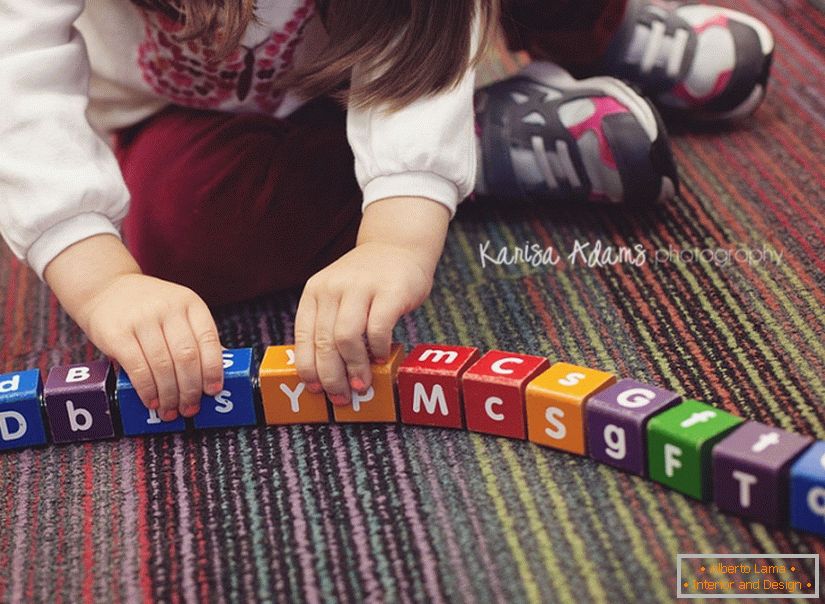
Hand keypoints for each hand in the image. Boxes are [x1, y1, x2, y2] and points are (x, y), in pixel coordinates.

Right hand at [44, 234, 223, 419]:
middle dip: (190, 389)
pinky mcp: (118, 333)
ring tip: (170, 411)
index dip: (213, 369)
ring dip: (169, 395)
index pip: (209, 340)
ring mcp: (142, 319)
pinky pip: (138, 368)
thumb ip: (193, 337)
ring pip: (163, 366)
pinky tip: (152, 401)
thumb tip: (213, 376)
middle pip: (187, 356)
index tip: (213, 391)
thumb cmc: (148, 308)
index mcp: (190, 303)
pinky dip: (148, 390)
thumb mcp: (177, 311)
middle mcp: (168, 308)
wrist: (105, 288)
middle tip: (190, 408)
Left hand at [294, 241, 431, 404]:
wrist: (399, 246)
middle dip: (332, 377)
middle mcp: (333, 287)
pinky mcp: (389, 291)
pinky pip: (378, 329)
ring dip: (354, 368)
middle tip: (342, 397)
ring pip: (347, 339)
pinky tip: (381, 357)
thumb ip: (329, 324)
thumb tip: (325, 374)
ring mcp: (361, 287)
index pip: (303, 336)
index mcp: (315, 292)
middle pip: (324, 342)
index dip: (308, 368)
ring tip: (362, 384)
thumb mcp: (339, 296)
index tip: (315, 390)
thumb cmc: (368, 282)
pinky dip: (378, 349)